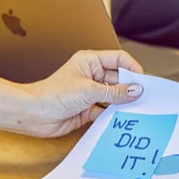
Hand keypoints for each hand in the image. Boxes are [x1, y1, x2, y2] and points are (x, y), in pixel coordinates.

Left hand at [17, 50, 144, 137]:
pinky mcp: (87, 109)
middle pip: (119, 79)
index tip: (144, 81)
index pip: (119, 59)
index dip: (132, 68)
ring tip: (137, 110)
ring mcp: (89, 93)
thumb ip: (115, 92)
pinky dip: (113, 115)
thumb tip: (136, 90)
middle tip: (145, 99)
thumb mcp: (89, 90)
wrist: (33, 114)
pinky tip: (122, 119)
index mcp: (90, 61)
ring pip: (114, 96)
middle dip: (130, 88)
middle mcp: (91, 75)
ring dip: (123, 103)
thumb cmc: (53, 94)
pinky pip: (106, 111)